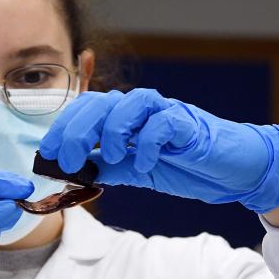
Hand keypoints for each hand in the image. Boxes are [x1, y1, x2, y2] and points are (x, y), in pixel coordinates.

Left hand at [39, 89, 278, 213]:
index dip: (62, 129)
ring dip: (111, 133)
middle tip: (70, 160)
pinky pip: (160, 123)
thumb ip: (107, 169)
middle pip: (99, 104)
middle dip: (78, 132)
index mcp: (124, 117)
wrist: (230, 170)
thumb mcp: (135, 172)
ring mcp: (164, 112)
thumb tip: (74, 174)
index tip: (48, 154)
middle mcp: (140, 109)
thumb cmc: (183, 165)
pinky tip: (143, 163)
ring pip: (126, 105)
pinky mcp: (186, 123)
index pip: (84, 110)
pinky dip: (146, 143)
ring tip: (111, 158)